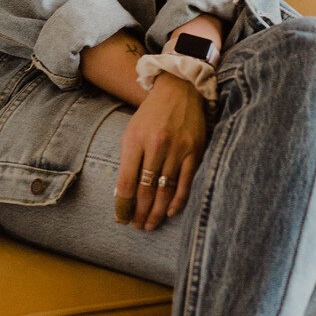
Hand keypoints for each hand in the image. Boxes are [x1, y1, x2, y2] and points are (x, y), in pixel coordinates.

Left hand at [114, 74, 207, 231]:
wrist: (179, 89)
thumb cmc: (151, 115)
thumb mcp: (131, 132)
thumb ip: (128, 161)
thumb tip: (124, 195)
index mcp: (135, 140)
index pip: (126, 183)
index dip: (123, 206)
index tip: (121, 219)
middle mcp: (156, 145)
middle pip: (146, 190)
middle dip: (140, 213)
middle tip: (137, 226)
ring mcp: (177, 148)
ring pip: (166, 190)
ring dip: (157, 212)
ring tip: (150, 225)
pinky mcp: (195, 150)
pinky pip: (185, 183)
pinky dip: (178, 201)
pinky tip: (171, 212)